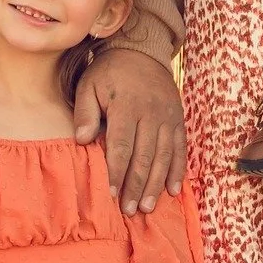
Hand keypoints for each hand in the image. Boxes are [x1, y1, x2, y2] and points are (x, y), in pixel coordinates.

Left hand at [72, 46, 185, 215]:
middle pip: (145, 156)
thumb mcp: (88, 85)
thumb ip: (85, 113)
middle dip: (137, 186)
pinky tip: (172, 190)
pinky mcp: (178, 120)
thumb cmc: (109, 73)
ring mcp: (168, 117)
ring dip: (156, 184)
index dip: (117, 172)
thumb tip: (81, 140)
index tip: (112, 193)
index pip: (122, 146)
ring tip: (148, 207)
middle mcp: (151, 113)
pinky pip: (180, 148)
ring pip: (164, 156)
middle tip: (130, 210)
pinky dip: (177, 171)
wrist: (142, 52)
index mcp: (126, 106)